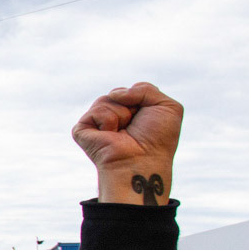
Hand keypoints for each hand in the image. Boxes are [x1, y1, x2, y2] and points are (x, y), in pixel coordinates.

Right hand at [71, 82, 181, 205]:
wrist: (143, 160)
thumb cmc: (158, 139)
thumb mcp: (166, 106)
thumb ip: (145, 88)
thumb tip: (113, 94)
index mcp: (130, 113)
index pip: (130, 90)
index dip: (142, 100)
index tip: (149, 121)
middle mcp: (112, 118)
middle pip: (117, 92)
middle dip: (131, 105)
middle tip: (135, 126)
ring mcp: (96, 124)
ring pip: (105, 99)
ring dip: (121, 114)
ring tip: (123, 132)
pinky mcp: (82, 130)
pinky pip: (95, 111)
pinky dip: (108, 121)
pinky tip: (110, 135)